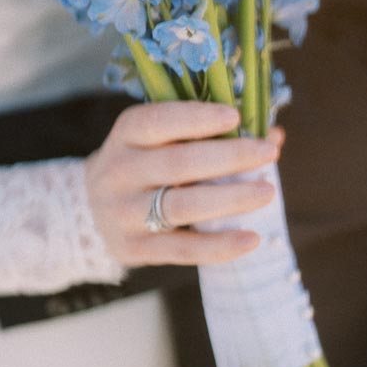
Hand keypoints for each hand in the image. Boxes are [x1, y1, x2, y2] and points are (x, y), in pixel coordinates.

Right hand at [85, 101, 284, 268]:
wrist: (93, 208)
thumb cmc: (145, 163)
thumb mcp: (161, 139)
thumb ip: (211, 134)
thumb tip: (274, 134)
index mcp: (127, 133)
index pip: (159, 121)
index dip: (197, 118)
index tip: (236, 116)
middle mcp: (119, 171)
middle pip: (178, 163)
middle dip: (229, 157)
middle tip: (268, 153)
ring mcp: (124, 212)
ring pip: (183, 206)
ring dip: (231, 198)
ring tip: (267, 192)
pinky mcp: (133, 248)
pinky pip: (182, 249)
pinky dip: (219, 246)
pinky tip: (251, 239)